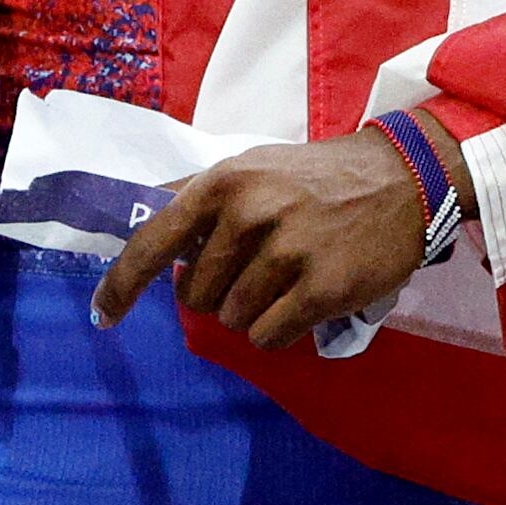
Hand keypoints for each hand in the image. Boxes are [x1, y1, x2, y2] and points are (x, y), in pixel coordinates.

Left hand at [95, 128, 432, 349]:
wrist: (402, 178)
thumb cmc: (314, 178)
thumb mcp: (248, 167)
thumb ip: (193, 196)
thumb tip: (133, 213)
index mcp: (221, 183)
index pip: (153, 242)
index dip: (121, 285)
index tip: (102, 315)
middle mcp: (248, 214)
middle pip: (196, 295)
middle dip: (217, 294)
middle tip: (254, 269)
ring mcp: (287, 251)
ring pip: (233, 320)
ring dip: (252, 312)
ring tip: (286, 279)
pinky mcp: (323, 289)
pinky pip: (268, 337)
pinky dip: (278, 330)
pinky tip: (303, 301)